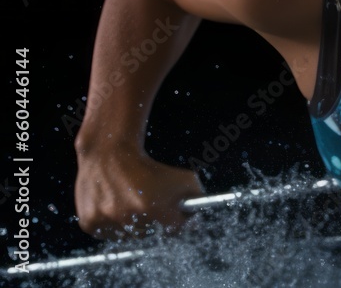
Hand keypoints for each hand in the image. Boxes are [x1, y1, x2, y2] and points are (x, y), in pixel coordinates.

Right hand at [75, 147, 204, 239]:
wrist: (109, 154)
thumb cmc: (149, 167)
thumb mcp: (184, 178)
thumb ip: (198, 199)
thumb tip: (199, 221)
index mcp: (153, 206)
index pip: (175, 231)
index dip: (179, 223)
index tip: (178, 217)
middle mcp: (128, 217)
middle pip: (152, 235)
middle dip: (156, 222)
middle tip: (153, 206)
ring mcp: (107, 221)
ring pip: (130, 237)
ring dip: (136, 225)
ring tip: (134, 203)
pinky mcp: (90, 223)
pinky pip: (110, 235)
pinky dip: (116, 225)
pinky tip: (118, 207)